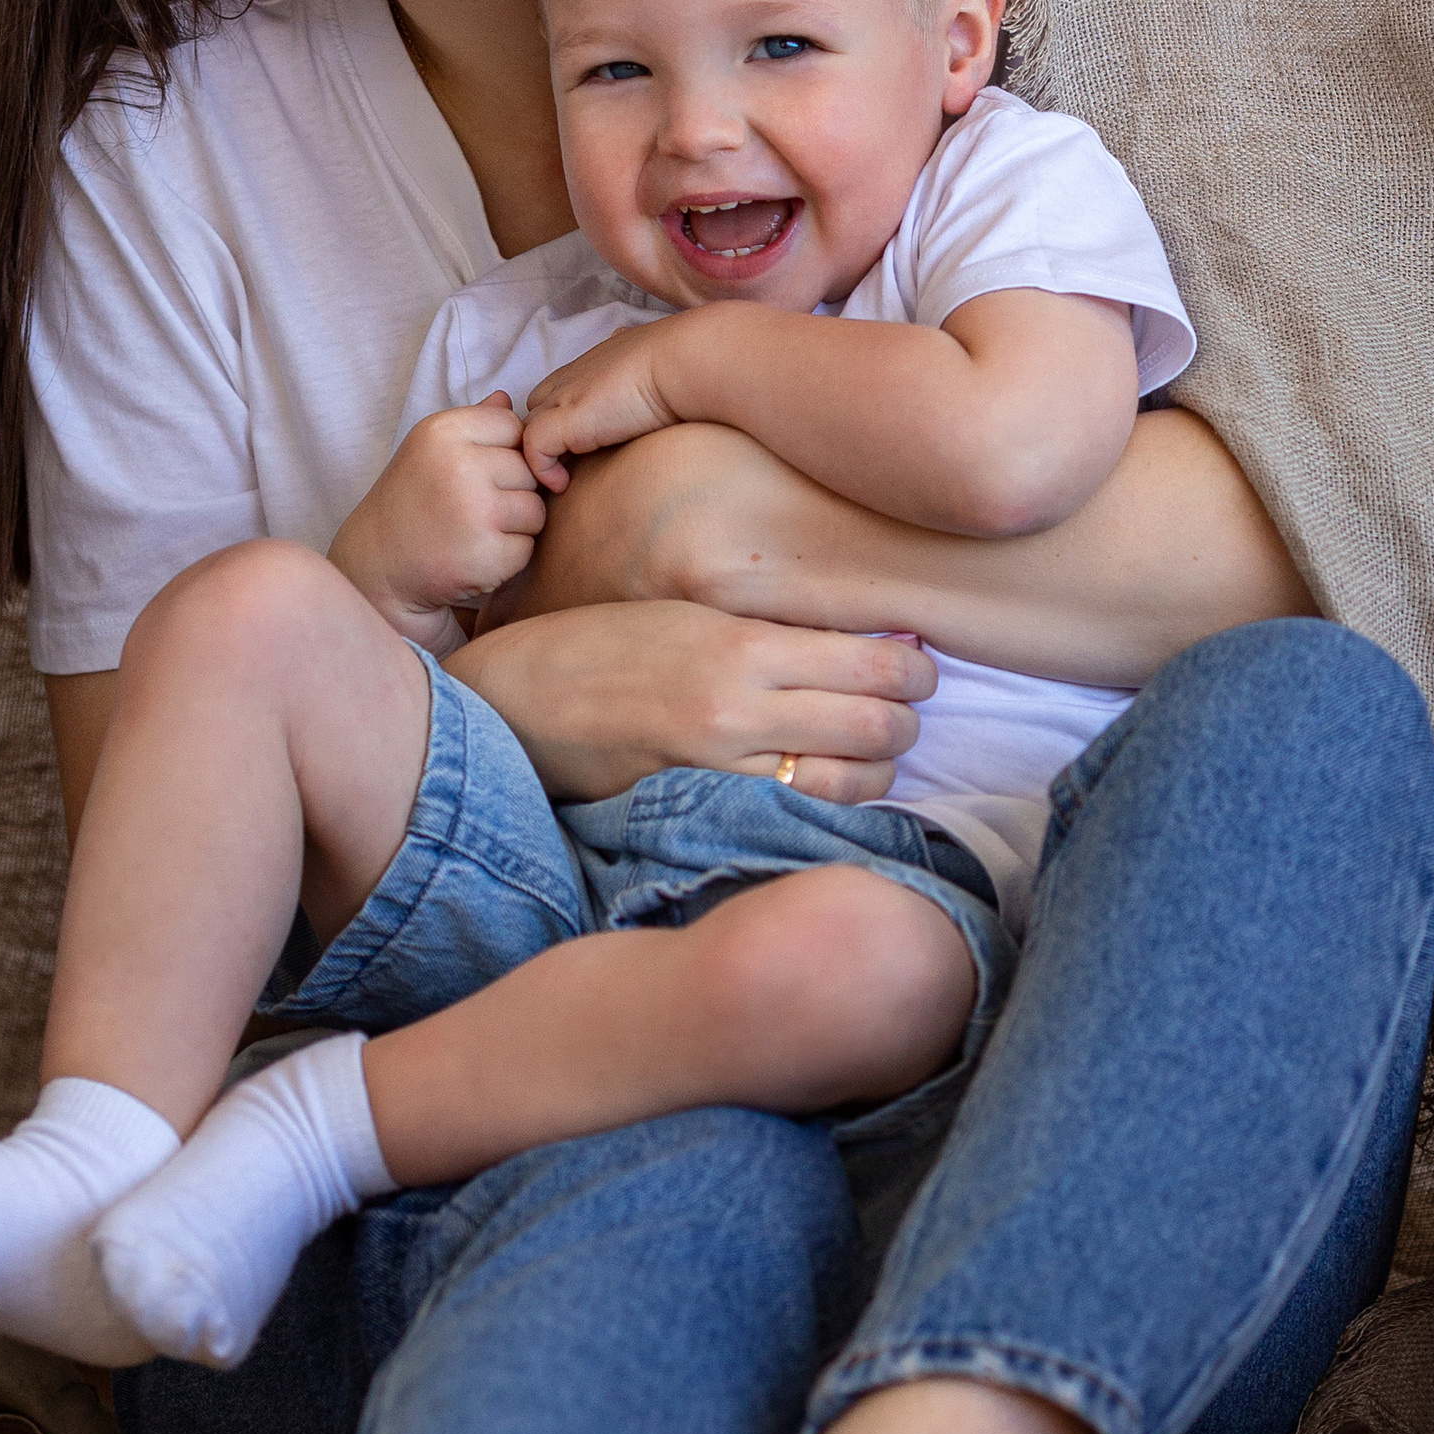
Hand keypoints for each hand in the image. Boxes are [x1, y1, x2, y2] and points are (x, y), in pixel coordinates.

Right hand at [331, 400, 547, 640]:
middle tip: (473, 508)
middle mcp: (459, 466)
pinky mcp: (486, 556)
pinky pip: (527, 548)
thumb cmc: (409, 502)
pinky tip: (474, 556)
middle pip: (529, 469)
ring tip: (475, 530)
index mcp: (444, 432)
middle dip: (513, 491)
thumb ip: (472, 424)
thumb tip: (506, 399)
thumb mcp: (429, 451)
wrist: (376, 567)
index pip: (513, 425)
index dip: (505, 451)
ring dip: (515, 526)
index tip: (479, 472)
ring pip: (535, 510)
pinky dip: (507, 558)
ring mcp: (475, 512)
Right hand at [445, 599, 933, 805]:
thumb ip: (774, 634)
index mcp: (741, 644)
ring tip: (868, 752)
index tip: (916, 667)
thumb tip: (865, 642)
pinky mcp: (699, 810)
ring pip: (851, 785)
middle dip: (905, 722)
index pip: (875, 662)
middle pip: (878, 728)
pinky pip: (797, 817)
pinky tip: (824, 785)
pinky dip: (827, 804)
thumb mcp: (693, 616)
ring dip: (878, 770)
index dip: (914, 669)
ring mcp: (720, 771)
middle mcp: (737, 710)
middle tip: (901, 711)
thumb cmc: (605, 645)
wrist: (517, 700)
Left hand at [520, 329, 679, 490]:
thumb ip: (631, 349)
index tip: (577, 448)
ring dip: (538, 457)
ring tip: (561, 481)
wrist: (687, 363)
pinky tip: (565, 485)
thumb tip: (626, 335)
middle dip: (542, 436)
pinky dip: (541, 469)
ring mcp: (564, 398)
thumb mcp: (650, 350)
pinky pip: (532, 448)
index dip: (558, 418)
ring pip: (526, 429)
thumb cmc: (683, 362)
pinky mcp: (565, 420)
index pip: (554, 391)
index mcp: (592, 364)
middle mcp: (571, 378)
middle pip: (534, 410)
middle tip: (563, 467)